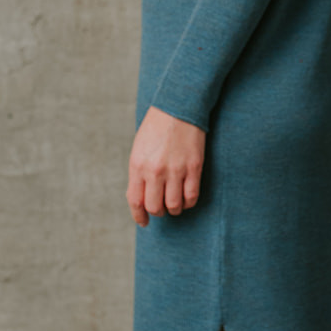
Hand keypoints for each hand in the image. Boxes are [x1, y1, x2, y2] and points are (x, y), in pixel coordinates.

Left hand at [127, 105, 206, 225]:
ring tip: (175, 203)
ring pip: (174, 205)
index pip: (135, 201)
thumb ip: (138, 173)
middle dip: (157, 212)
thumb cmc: (156, 128)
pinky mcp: (194, 167)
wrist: (178, 108)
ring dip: (174, 209)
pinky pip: (192, 196)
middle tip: (161, 208)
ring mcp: (176, 170)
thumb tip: (140, 197)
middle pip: (155, 207)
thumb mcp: (139, 149)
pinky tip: (187, 197)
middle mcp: (155, 170)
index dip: (139, 216)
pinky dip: (189, 202)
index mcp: (138, 165)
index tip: (144, 222)